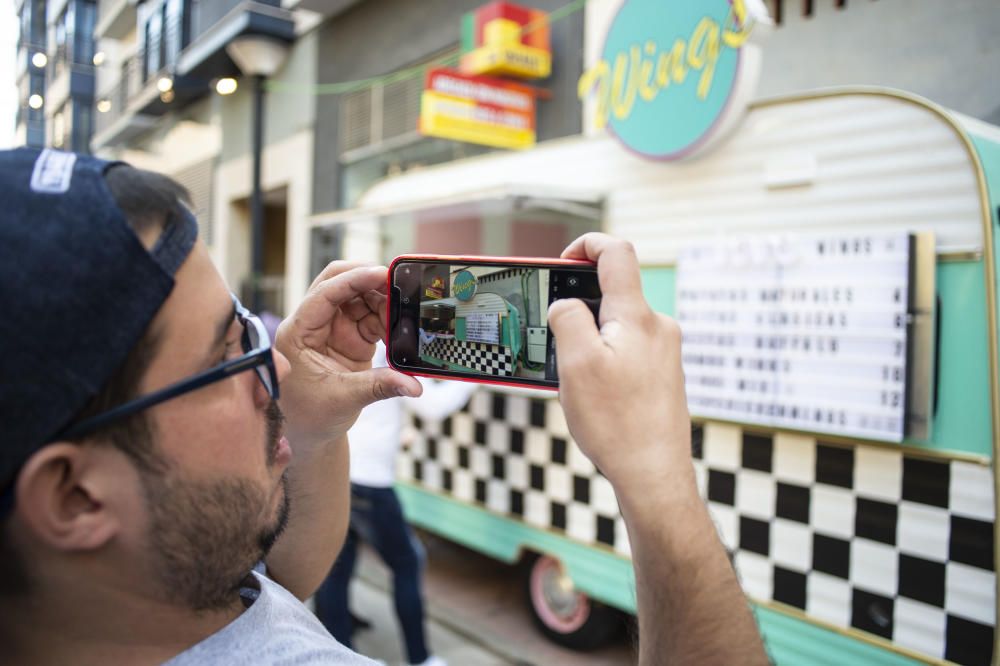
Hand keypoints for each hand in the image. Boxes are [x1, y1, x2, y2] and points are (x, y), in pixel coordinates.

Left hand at [275, 261, 422, 446]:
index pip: (324, 293)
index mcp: (298, 332)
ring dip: (383, 299)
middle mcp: (313, 323)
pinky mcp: (350, 336)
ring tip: (404, 314)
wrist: (310, 433)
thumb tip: (414, 385)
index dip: (353, 279)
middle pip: (339, 282)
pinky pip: (372, 316)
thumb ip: (380, 387)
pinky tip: (401, 328)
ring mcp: (332, 328)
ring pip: (359, 297)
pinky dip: (389, 318)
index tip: (382, 273)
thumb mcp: (343, 399)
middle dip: (368, 279)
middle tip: (398, 282)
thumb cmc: (311, 416)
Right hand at [548, 234, 693, 502]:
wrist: (654, 475)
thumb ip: (567, 318)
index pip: (617, 253)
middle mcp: (657, 328)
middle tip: (553, 334)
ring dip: (590, 339)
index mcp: (636, 316)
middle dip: (579, 307)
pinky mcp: (664, 375)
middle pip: (613, 294)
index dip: (587, 244)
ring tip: (571, 377)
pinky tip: (591, 394)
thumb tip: (565, 304)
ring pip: (618, 327)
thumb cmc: (616, 424)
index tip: (562, 260)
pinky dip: (604, 360)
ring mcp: (665, 352)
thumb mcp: (575, 364)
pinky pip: (627, 352)